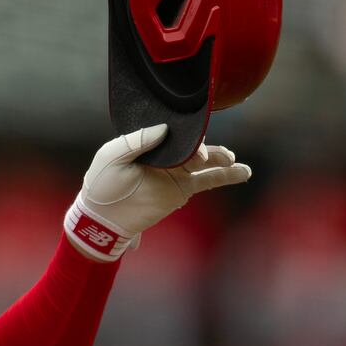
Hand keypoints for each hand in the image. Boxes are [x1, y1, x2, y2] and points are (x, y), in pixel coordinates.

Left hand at [65, 124, 250, 260]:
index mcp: (148, 140)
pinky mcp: (182, 190)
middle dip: (203, 147)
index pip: (173, 128)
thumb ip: (138, 140)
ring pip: (205, 160)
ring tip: (230, 160)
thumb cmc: (102, 183)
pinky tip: (243, 172)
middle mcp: (165, 153)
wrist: (103, 217)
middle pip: (192, 143)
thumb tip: (165, 129)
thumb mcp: (113, 155)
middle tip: (202, 157)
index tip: (194, 132)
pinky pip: (209, 181)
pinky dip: (227, 176)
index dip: (186, 128)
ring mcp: (176, 171)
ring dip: (220, 157)